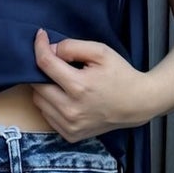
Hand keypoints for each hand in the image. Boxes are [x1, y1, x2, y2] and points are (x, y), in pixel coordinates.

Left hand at [28, 29, 149, 140]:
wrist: (137, 105)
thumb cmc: (120, 75)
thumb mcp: (101, 52)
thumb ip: (72, 47)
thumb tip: (50, 50)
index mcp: (79, 86)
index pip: (45, 63)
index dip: (39, 47)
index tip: (41, 37)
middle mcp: (71, 110)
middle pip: (36, 85)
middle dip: (41, 71)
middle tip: (55, 64)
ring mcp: (70, 125)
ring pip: (38, 102)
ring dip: (44, 89)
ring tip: (62, 82)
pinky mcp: (70, 135)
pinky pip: (47, 116)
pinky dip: (50, 105)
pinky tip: (66, 98)